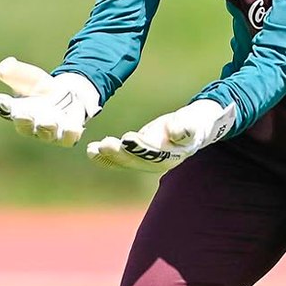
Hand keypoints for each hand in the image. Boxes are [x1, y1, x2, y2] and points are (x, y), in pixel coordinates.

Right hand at [0, 58, 100, 146]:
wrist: (69, 95)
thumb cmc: (44, 88)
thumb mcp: (31, 77)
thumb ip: (15, 72)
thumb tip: (3, 66)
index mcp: (17, 110)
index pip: (6, 109)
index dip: (3, 105)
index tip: (1, 99)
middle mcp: (31, 126)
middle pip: (25, 126)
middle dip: (25, 121)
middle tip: (26, 115)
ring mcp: (49, 133)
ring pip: (46, 134)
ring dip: (47, 128)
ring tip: (50, 121)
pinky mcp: (67, 136)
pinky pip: (68, 139)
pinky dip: (70, 134)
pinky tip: (74, 127)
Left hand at [86, 99, 234, 173]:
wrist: (193, 127)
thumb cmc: (193, 123)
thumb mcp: (194, 123)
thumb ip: (186, 128)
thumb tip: (176, 131)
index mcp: (173, 155)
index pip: (155, 153)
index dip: (141, 147)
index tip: (128, 139)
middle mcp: (157, 162)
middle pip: (137, 159)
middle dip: (120, 153)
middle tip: (105, 144)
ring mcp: (146, 161)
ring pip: (126, 160)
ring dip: (108, 155)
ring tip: (93, 149)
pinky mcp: (137, 156)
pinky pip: (120, 158)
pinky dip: (105, 156)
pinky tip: (92, 150)